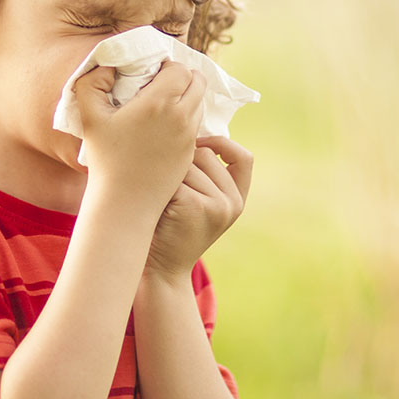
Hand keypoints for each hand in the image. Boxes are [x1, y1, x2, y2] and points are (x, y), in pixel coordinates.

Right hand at [74, 62, 205, 209]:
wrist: (125, 202)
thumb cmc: (105, 158)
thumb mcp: (89, 116)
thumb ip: (92, 82)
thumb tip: (108, 66)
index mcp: (160, 102)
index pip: (180, 69)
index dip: (167, 66)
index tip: (150, 73)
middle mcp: (181, 117)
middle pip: (198, 82)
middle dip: (183, 77)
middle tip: (161, 83)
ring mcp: (189, 136)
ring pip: (199, 103)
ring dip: (186, 97)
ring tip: (162, 104)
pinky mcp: (191, 153)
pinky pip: (196, 125)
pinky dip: (186, 118)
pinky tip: (164, 125)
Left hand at [144, 136, 252, 282]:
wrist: (160, 270)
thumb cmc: (170, 229)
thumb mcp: (198, 203)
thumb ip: (205, 175)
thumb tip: (189, 129)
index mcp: (237, 199)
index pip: (244, 158)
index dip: (222, 144)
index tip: (198, 143)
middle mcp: (233, 202)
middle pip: (206, 153)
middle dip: (181, 162)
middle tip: (164, 188)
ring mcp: (218, 205)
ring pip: (187, 162)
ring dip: (167, 174)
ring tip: (159, 199)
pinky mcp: (196, 205)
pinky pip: (174, 175)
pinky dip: (159, 184)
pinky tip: (154, 204)